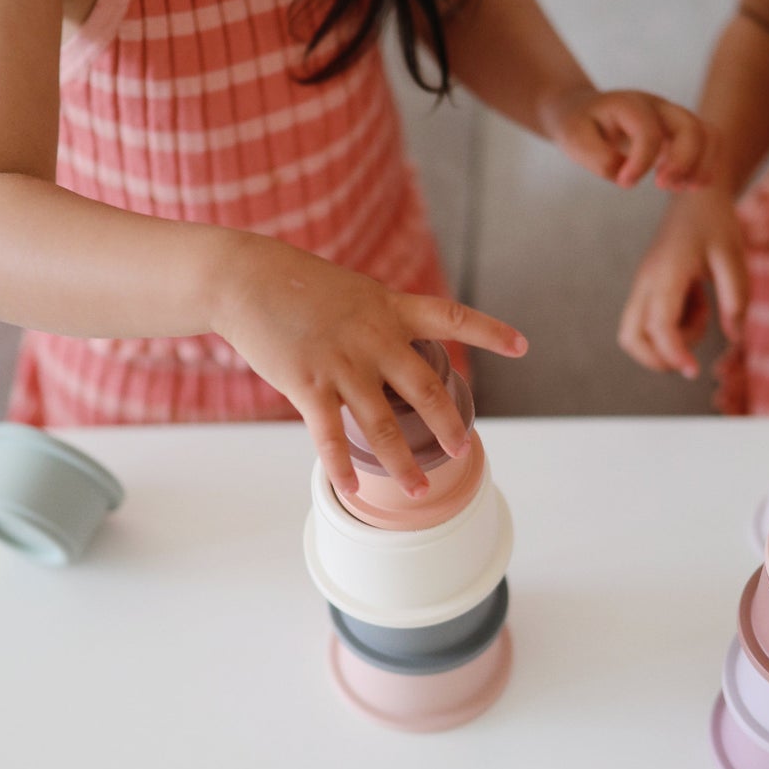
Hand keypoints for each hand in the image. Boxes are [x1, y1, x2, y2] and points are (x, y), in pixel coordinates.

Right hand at [210, 235, 526, 498]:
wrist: (245, 277)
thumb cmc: (295, 283)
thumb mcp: (352, 292)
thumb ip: (377, 321)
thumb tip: (392, 350)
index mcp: (390, 308)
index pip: (453, 317)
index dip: (490, 332)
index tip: (523, 346)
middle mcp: (375, 337)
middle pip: (426, 389)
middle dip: (447, 424)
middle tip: (463, 448)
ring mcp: (342, 363)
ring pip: (383, 425)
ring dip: (404, 464)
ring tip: (420, 491)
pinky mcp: (308, 383)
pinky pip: (329, 435)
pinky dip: (341, 465)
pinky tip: (352, 488)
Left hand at [538, 86, 715, 189]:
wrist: (581, 110)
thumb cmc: (578, 125)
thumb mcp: (574, 139)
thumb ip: (598, 158)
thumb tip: (625, 173)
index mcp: (629, 104)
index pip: (649, 132)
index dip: (641, 162)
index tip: (624, 183)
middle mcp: (657, 106)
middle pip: (690, 127)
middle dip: (683, 162)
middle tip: (663, 186)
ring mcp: (671, 116)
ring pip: (707, 134)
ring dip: (701, 165)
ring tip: (680, 188)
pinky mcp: (678, 131)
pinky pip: (708, 143)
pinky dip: (706, 165)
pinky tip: (688, 186)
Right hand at [619, 188, 747, 377]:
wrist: (695, 196)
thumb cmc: (716, 223)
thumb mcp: (734, 257)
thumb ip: (736, 298)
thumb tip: (735, 337)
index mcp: (666, 272)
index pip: (659, 325)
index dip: (673, 354)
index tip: (694, 371)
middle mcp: (646, 282)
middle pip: (631, 337)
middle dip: (658, 358)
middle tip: (694, 349)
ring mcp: (642, 285)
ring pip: (636, 333)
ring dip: (669, 341)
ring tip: (701, 311)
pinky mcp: (647, 288)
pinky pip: (649, 321)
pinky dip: (673, 326)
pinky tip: (697, 300)